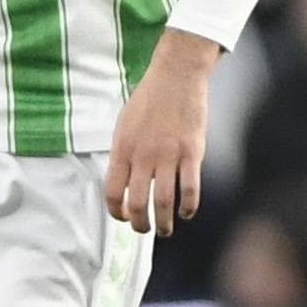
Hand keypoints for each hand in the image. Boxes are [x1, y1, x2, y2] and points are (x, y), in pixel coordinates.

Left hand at [105, 32, 215, 233]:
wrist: (177, 76)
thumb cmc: (150, 99)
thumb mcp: (124, 124)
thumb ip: (124, 153)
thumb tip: (124, 182)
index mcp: (123, 149)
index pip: (113, 192)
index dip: (117, 212)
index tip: (124, 217)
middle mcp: (143, 156)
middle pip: (138, 204)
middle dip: (140, 225)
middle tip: (145, 229)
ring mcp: (169, 156)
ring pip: (164, 202)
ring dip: (164, 223)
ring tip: (166, 229)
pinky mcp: (192, 153)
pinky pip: (190, 189)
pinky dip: (189, 207)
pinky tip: (187, 212)